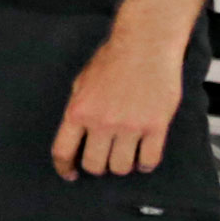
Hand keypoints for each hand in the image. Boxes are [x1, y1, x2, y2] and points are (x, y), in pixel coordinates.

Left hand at [54, 28, 184, 178]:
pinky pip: (149, 159)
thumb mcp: (81, 83)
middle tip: (102, 161)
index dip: (65, 168)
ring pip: (121, 167)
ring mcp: (130, 126)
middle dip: (96, 167)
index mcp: (78, 111)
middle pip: (94, 165)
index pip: (63, 151)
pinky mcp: (156, 126)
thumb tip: (78, 134)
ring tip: (123, 156)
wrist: (145, 46)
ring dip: (121, 166)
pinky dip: (145, 164)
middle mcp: (102, 122)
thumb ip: (79, 109)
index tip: (71, 174)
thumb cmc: (113, 60)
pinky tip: (143, 157)